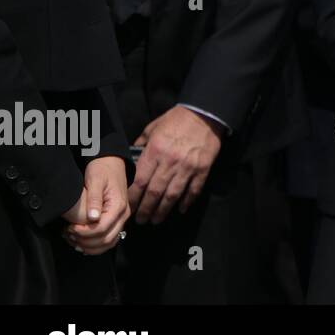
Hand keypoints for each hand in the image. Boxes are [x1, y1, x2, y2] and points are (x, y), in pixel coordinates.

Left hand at [62, 156, 129, 254]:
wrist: (111, 162)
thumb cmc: (102, 169)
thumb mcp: (95, 179)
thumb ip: (94, 199)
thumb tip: (93, 218)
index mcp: (119, 205)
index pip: (102, 229)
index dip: (84, 233)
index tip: (69, 229)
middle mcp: (124, 214)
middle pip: (106, 239)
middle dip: (85, 241)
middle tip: (68, 235)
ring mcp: (122, 218)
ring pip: (109, 243)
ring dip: (90, 246)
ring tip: (73, 239)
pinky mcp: (117, 219)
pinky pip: (110, 239)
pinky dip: (96, 245)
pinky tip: (82, 242)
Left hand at [128, 106, 222, 224]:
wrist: (205, 113)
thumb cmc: (177, 119)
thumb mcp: (153, 127)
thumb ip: (142, 143)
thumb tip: (133, 156)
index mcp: (155, 151)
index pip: (140, 182)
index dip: (134, 198)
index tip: (129, 207)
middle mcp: (170, 162)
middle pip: (155, 192)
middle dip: (146, 209)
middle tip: (142, 220)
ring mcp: (187, 167)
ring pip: (173, 195)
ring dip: (164, 210)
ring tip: (157, 220)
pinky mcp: (203, 168)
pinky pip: (194, 189)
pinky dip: (187, 201)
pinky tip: (180, 210)